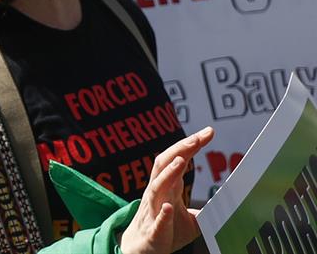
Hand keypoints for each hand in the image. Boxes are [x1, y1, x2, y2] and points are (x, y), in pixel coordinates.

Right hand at [122, 127, 210, 253]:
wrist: (143, 249)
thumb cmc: (166, 229)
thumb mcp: (191, 217)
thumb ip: (206, 208)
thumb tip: (231, 204)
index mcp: (167, 187)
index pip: (177, 159)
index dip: (191, 145)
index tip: (209, 132)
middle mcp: (158, 194)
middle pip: (164, 164)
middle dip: (180, 149)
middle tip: (197, 138)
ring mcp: (154, 211)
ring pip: (157, 188)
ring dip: (168, 174)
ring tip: (181, 162)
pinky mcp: (154, 231)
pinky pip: (158, 221)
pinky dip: (163, 214)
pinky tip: (170, 207)